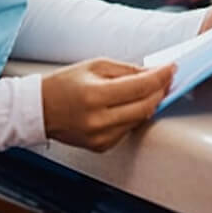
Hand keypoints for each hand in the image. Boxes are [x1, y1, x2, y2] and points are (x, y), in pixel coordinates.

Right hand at [41, 58, 174, 152]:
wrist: (40, 109)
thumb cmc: (64, 84)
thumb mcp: (94, 66)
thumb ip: (126, 70)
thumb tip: (153, 73)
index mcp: (95, 95)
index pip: (140, 87)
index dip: (160, 77)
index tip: (171, 68)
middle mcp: (99, 120)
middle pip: (145, 106)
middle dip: (160, 91)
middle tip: (167, 78)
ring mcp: (101, 136)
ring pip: (140, 119)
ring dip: (149, 103)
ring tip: (151, 88)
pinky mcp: (103, 145)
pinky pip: (128, 129)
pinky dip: (134, 115)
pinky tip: (131, 104)